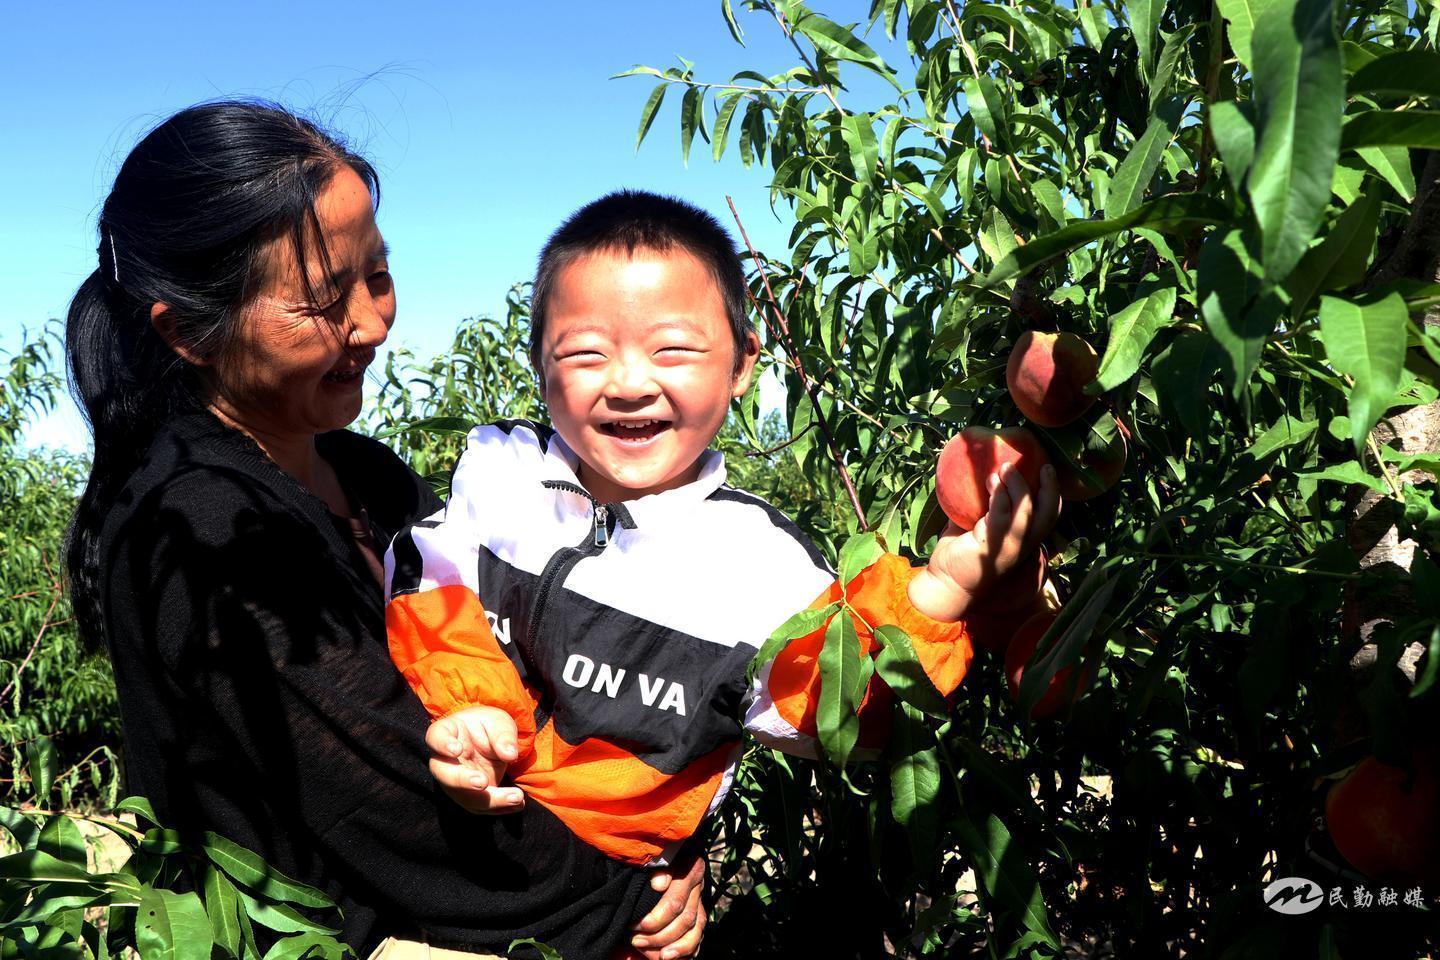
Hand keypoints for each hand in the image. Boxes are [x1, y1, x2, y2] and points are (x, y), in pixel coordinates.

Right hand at [425, 706, 525, 814]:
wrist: (489, 741)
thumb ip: (502, 735)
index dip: (443, 745)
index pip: (436, 738)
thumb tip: (510, 754)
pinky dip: (500, 807)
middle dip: (463, 781)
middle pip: (445, 774)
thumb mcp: (499, 722)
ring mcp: (454, 781)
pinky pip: (480, 806)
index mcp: (446, 732)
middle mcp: (444, 760)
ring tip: (516, 798)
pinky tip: (518, 803)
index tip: (456, 749)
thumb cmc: (488, 726)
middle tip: (483, 782)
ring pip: (464, 796)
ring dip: (489, 800)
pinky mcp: (469, 795)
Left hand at [629, 846, 705, 959]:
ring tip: (657, 955)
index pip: (676, 902)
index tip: (636, 924)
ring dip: (675, 948)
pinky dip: (686, 951)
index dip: (657, 917)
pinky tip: (670, 956)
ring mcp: (700, 903)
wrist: (656, 865)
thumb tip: (658, 883)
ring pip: (695, 931)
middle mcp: (698, 887)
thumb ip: (656, 867)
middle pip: (685, 919)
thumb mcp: (652, 859)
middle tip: (636, 940)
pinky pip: (698, 938)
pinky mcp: (699, 917)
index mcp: (689, 869)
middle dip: (659, 935)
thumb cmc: (650, 863)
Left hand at [910, 461, 1060, 620]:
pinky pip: (1001, 514)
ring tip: (1006, 467)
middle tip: (1044, 466)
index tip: (1047, 471)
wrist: (945, 583)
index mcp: (1024, 541)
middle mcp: (1023, 546)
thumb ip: (984, 506)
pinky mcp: (992, 544)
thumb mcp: (978, 526)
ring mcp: (1010, 546)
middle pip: (1048, 515)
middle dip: (1050, 488)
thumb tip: (977, 476)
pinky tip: (990, 481)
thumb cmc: (960, 553)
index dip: (1053, 494)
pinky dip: (998, 494)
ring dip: (1018, 485)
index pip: (1049, 517)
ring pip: (1026, 510)